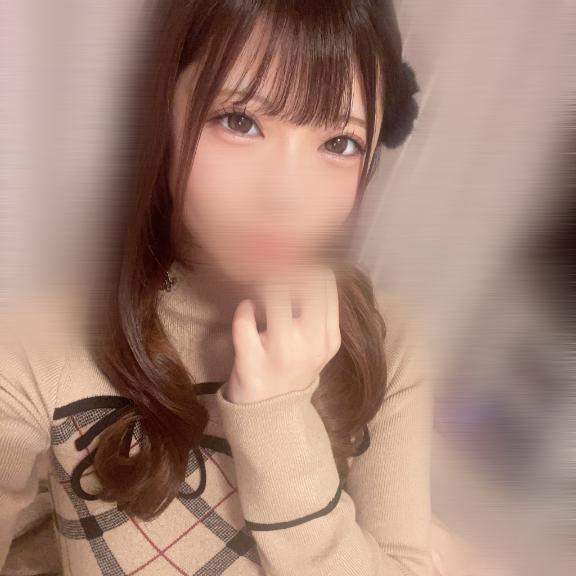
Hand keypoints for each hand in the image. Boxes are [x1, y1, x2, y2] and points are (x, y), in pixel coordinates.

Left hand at [222, 267, 340, 403]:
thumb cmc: (293, 367)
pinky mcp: (252, 361)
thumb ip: (318, 310)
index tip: (291, 266)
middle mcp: (311, 343)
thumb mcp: (318, 345)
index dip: (304, 264)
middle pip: (304, 281)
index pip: (324, 280)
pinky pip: (244, 319)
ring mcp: (281, 354)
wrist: (272, 414)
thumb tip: (304, 264)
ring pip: (274, 295)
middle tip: (273, 274)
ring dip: (263, 287)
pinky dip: (243, 309)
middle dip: (284, 270)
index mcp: (329, 336)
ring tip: (262, 296)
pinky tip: (247, 314)